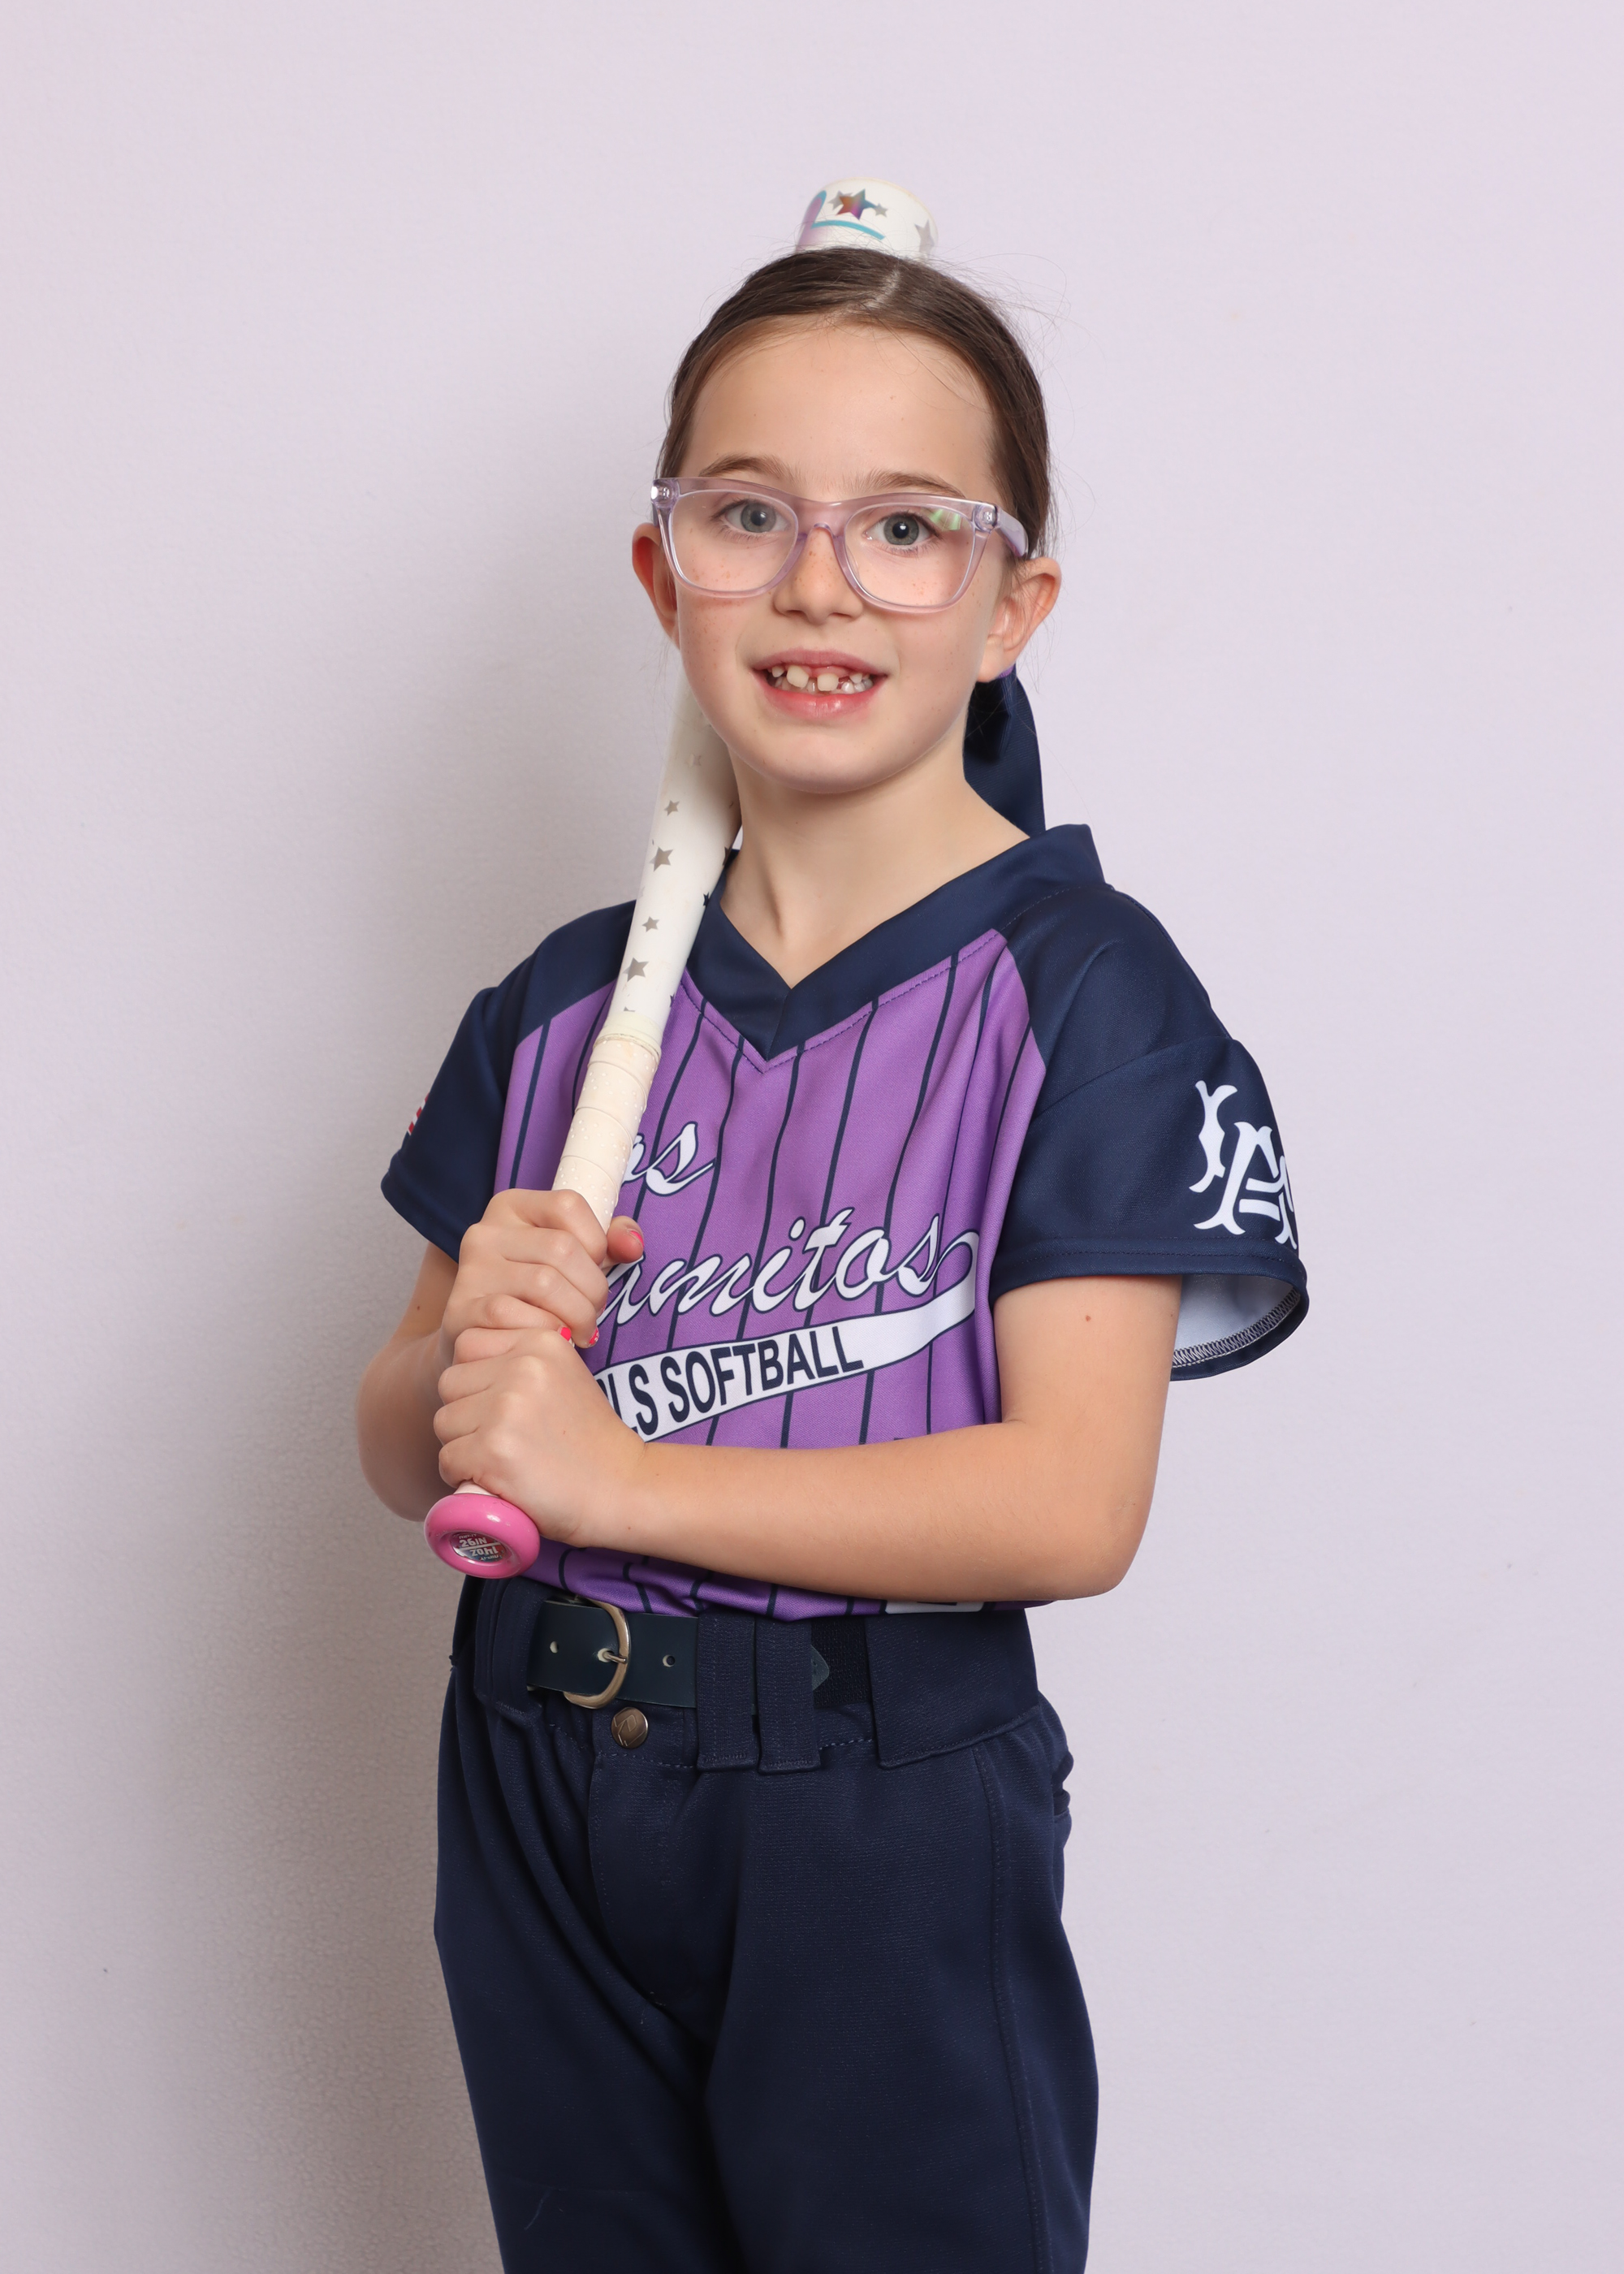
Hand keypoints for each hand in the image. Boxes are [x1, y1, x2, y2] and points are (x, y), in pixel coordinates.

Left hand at [433, 1320, 649, 1541]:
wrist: (621, 1487)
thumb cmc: (588, 1439)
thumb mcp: (566, 1375)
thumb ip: (523, 1359)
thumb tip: (470, 1365)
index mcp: (540, 1341)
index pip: (468, 1343)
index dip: (476, 1378)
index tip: (500, 1404)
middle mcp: (522, 1367)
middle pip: (450, 1383)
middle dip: (465, 1412)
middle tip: (499, 1437)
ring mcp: (506, 1408)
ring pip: (444, 1422)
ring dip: (461, 1445)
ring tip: (498, 1459)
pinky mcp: (494, 1449)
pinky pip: (448, 1459)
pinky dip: (462, 1476)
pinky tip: (493, 1479)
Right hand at [438, 1190, 644, 1370]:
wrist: (484, 1342)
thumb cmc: (538, 1295)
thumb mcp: (574, 1259)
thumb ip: (610, 1242)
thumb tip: (633, 1245)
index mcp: (512, 1207)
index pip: (568, 1204)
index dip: (596, 1240)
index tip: (595, 1268)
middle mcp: (484, 1232)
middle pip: (561, 1248)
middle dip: (593, 1289)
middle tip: (594, 1313)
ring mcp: (470, 1271)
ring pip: (545, 1283)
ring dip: (577, 1315)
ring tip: (579, 1331)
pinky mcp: (460, 1310)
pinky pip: (517, 1317)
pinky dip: (546, 1333)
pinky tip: (553, 1341)